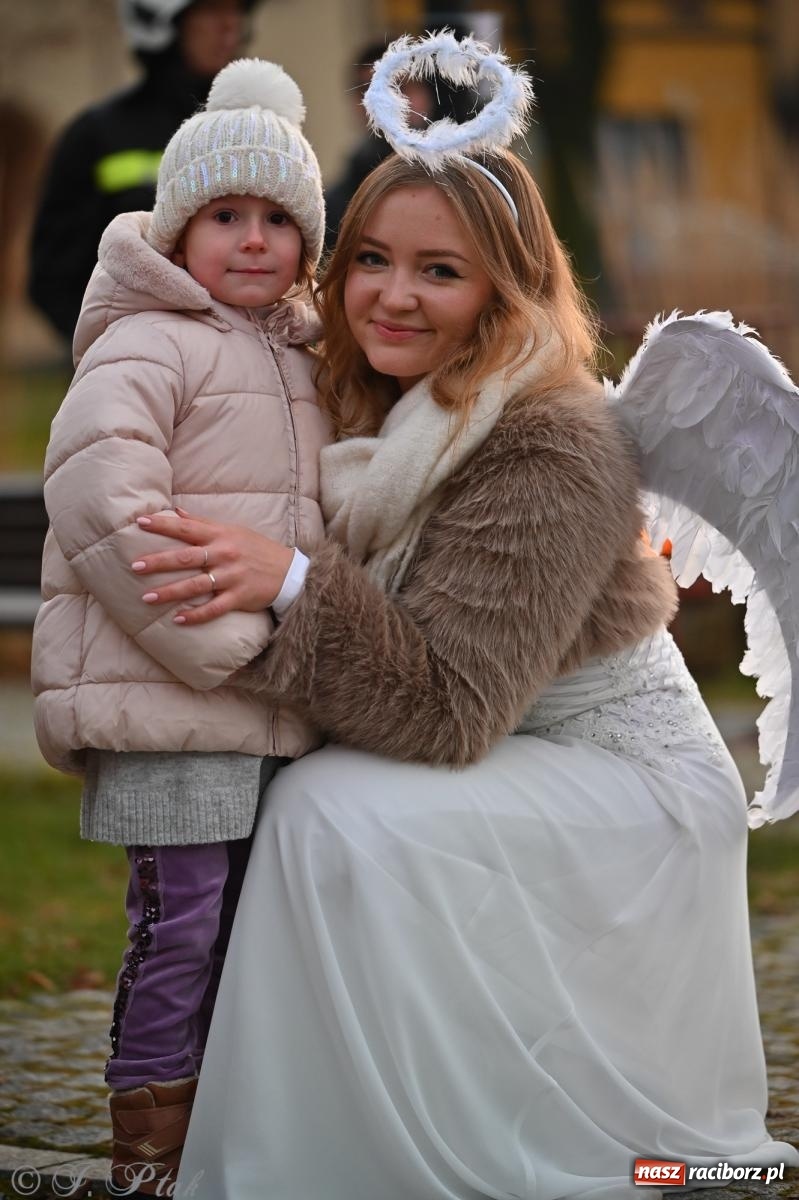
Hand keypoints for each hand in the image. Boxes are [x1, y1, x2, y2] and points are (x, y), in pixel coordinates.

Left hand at [131, 507, 293, 624]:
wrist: (289, 572)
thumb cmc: (257, 549)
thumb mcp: (233, 530)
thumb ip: (204, 523)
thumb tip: (176, 512)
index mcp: (221, 536)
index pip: (187, 528)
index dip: (163, 525)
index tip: (140, 522)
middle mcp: (224, 554)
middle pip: (186, 557)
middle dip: (159, 562)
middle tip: (135, 566)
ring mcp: (232, 577)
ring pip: (195, 585)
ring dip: (170, 592)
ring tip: (147, 598)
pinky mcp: (239, 598)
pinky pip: (214, 609)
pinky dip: (196, 615)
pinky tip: (178, 620)